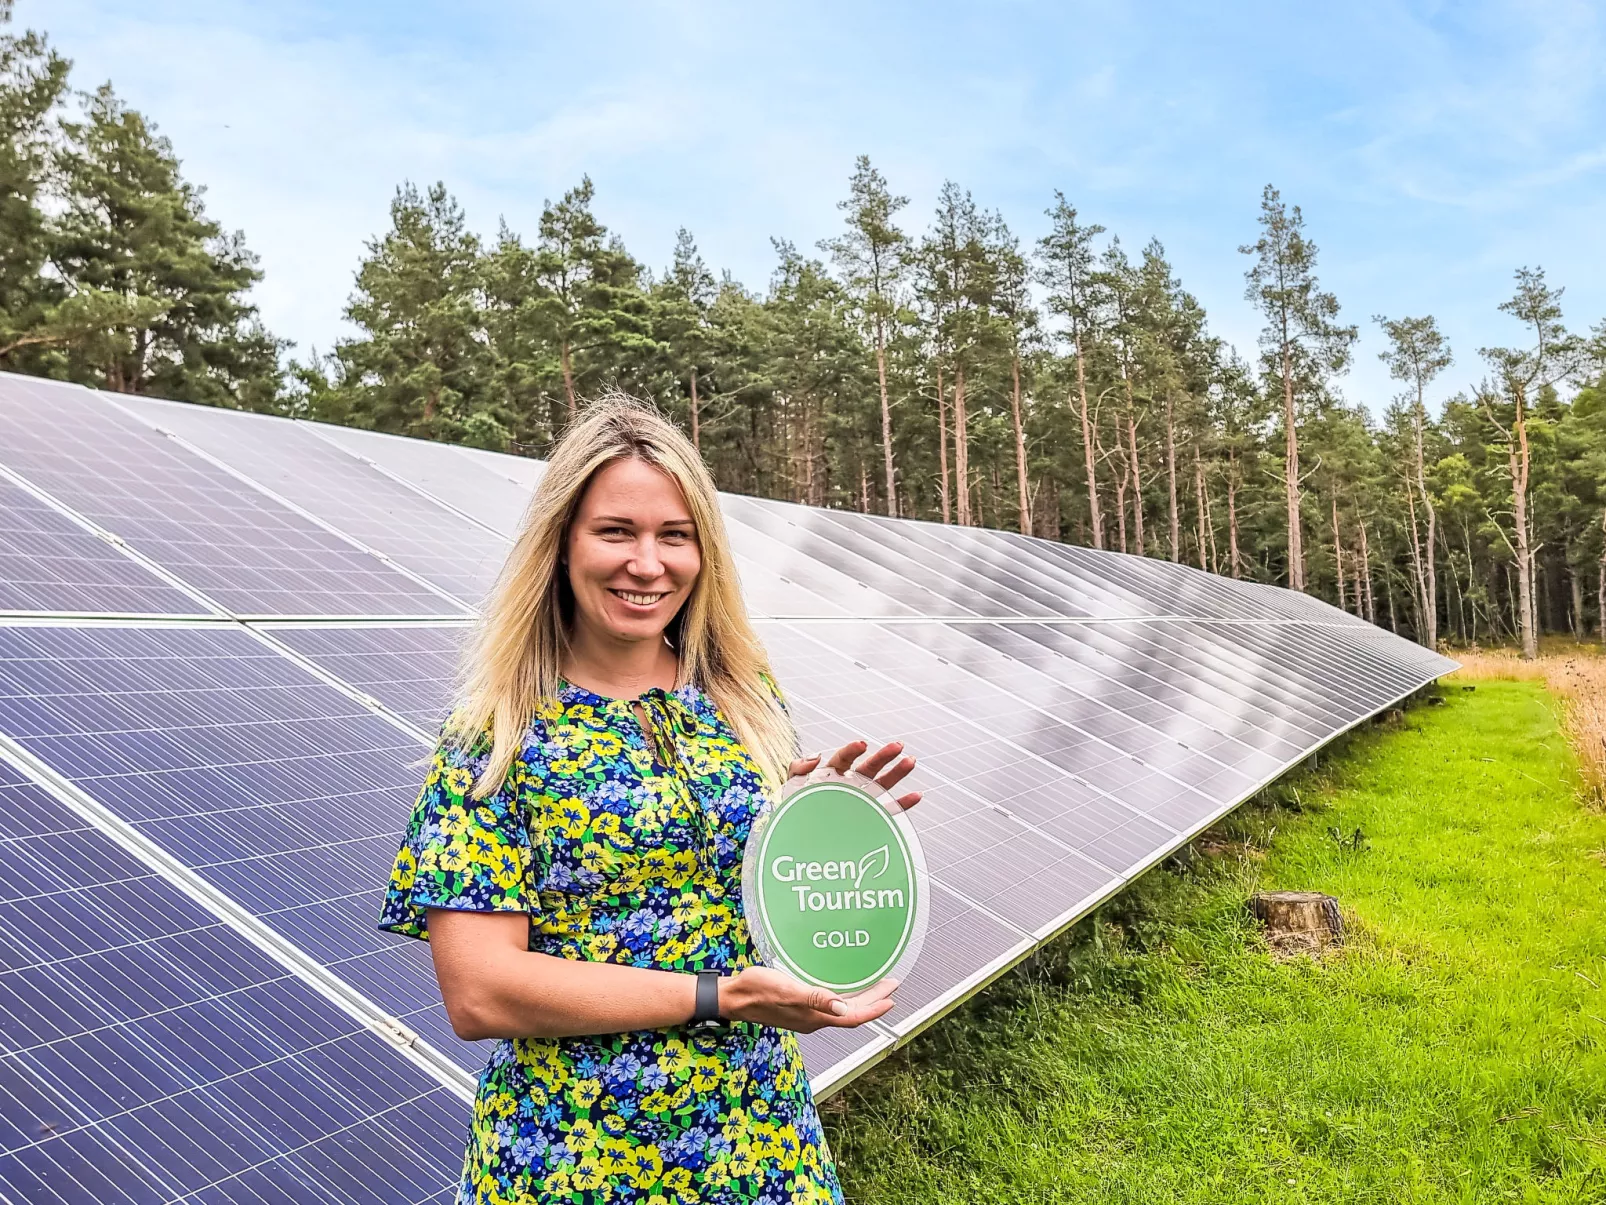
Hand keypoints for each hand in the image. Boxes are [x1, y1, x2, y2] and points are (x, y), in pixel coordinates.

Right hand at [721, 965, 898, 1032]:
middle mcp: (814, 1019)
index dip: (874, 1009)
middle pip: (851, 1013)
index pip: (852, 1018)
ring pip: (841, 1008)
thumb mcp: (788, 991)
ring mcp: (806, 1014)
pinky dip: (843, 994)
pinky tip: (844, 984)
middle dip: (873, 1000)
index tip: (891, 998)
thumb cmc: (758, 990)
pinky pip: (829, 1002)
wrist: (734, 996)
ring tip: (876, 984)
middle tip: (891, 984)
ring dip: (861, 997)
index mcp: (814, 1018)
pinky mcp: (799, 1005)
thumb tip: (842, 1008)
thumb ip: (815, 999)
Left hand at [786, 739, 921, 809]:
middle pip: (868, 768)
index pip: (842, 759)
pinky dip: (903, 804)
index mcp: (829, 776)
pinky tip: (916, 795)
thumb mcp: (791, 788)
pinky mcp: (868, 819)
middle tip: (898, 746)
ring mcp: (860, 802)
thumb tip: (817, 756)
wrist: (800, 844)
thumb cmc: (793, 814)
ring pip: (882, 785)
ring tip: (910, 761)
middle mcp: (848, 787)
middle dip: (883, 756)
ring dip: (897, 773)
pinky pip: (888, 811)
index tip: (862, 745)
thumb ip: (799, 770)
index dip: (852, 751)